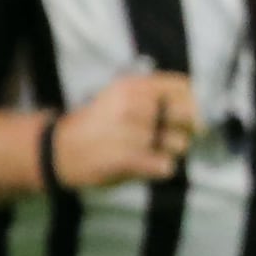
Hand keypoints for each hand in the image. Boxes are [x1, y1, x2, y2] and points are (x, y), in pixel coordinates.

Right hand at [49, 68, 202, 190]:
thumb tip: (198, 117)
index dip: (191, 102)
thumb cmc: (94, 125)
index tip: (181, 116)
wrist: (57, 151)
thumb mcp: (118, 97)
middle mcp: (135, 105)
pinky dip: (157, 170)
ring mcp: (132, 132)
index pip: (184, 87)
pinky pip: (166, 167)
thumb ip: (153, 97)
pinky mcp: (129, 158)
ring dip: (167, 152)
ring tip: (142, 151)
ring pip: (179, 145)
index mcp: (133, 86)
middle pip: (188, 117)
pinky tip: (139, 165)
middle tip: (162, 137)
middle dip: (182, 130)